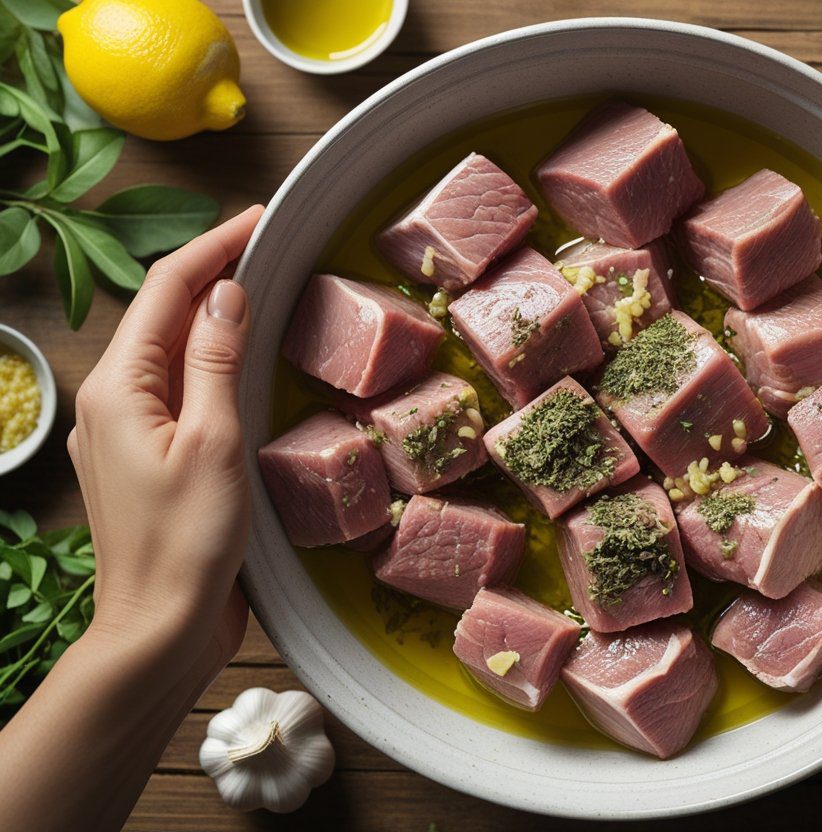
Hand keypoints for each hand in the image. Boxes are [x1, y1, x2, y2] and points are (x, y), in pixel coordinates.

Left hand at [68, 205, 263, 676]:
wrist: (159, 629)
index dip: (213, 247)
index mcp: (119, 388)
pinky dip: (213, 366)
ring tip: (262, 290)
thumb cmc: (187, 543)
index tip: (258, 219)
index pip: (166, 291)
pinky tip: (243, 365)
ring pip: (172, 354)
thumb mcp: (213, 441)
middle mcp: (113, 402)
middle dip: (212, 274)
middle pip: (163, 316)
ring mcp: (127, 433)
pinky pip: (179, 393)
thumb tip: (228, 293)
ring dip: (213, 319)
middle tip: (268, 246)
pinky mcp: (149, 461)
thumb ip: (218, 360)